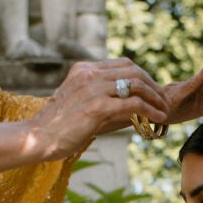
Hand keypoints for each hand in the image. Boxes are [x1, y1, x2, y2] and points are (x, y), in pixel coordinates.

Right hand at [27, 58, 169, 160]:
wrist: (38, 137)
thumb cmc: (59, 128)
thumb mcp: (84, 108)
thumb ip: (108, 104)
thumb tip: (138, 111)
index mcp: (84, 69)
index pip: (123, 64)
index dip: (143, 76)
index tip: (153, 91)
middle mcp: (89, 73)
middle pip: (133, 70)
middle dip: (153, 85)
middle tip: (163, 101)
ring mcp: (93, 88)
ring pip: (135, 85)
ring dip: (155, 97)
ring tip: (164, 111)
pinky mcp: (97, 107)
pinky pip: (132, 104)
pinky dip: (150, 110)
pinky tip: (158, 119)